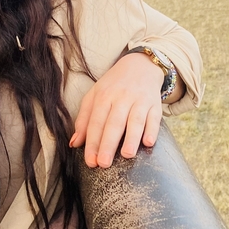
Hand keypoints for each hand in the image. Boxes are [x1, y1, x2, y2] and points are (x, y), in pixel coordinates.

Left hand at [70, 53, 163, 167]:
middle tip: (103, 163)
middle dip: (108, 143)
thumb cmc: (114, 85)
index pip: (96, 121)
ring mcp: (139, 100)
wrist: (140, 65)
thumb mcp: (95, 95)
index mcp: (103, 96)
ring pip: (135, 120)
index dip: (92, 142)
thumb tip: (74, 143)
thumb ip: (84, 119)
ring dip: (131, 138)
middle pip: (114, 122)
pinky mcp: (155, 104)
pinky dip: (152, 130)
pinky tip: (148, 142)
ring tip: (126, 154)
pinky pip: (154, 118)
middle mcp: (121, 98)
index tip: (90, 161)